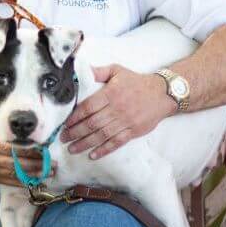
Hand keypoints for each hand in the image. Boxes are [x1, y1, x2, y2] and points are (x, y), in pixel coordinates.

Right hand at [0, 105, 52, 186]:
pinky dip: (22, 183)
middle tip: (52, 163)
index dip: (28, 150)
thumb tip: (7, 101)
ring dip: (33, 175)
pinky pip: (8, 182)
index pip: (10, 148)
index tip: (43, 149)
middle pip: (16, 163)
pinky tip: (35, 181)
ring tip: (49, 173)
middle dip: (36, 164)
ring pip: (14, 174)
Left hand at [59, 65, 174, 158]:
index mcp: (111, 93)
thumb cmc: (136, 82)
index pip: (88, 107)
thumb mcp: (117, 71)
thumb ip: (98, 72)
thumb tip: (81, 71)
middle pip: (92, 123)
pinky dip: (104, 150)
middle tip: (63, 138)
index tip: (65, 123)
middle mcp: (117, 108)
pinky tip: (93, 155)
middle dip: (75, 132)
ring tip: (72, 149)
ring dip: (85, 143)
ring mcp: (125, 121)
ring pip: (102, 135)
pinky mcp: (133, 132)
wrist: (162, 93)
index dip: (75, 117)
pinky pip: (117, 142)